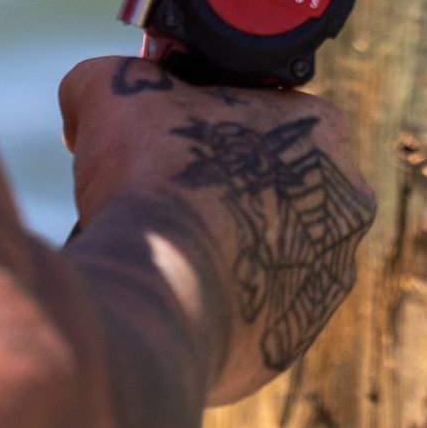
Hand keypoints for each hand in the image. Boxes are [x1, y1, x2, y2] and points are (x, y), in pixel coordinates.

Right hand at [61, 56, 376, 404]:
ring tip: (161, 246)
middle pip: (268, 190)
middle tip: (163, 191)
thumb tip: (83, 102)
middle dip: (218, 190)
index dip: (212, 120)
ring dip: (217, 250)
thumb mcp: (112, 91)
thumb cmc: (153, 179)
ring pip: (260, 256)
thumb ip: (106, 78)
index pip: (270, 115)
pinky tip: (166, 292)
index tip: (173, 136)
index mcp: (325, 138)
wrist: (153, 294)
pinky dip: (206, 306)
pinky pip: (244, 319)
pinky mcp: (286, 349)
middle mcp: (343, 215)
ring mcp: (322, 289)